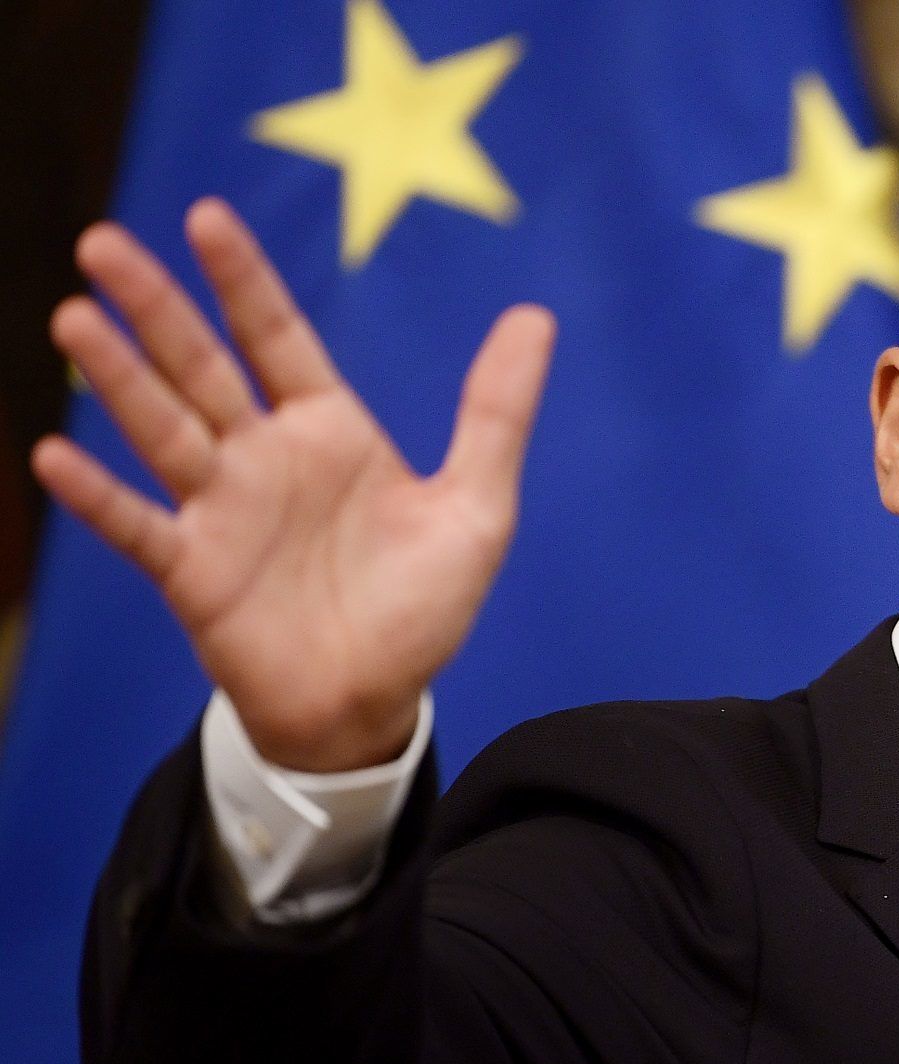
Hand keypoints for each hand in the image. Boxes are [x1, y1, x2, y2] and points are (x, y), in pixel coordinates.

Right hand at [33, 198, 553, 771]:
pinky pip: (138, 525)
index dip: (242, 279)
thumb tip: (535, 317)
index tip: (205, 216)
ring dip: (118, 378)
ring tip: (74, 319)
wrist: (374, 704)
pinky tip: (55, 455)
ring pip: (162, 428)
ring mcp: (221, 510)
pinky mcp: (193, 572)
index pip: (276, 335)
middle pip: (200, 366)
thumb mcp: (476, 506)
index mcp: (328, 429)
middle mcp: (264, 457)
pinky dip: (99, 494)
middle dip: (156, 307)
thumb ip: (496, 412)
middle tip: (102, 243)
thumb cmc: (421, 606)